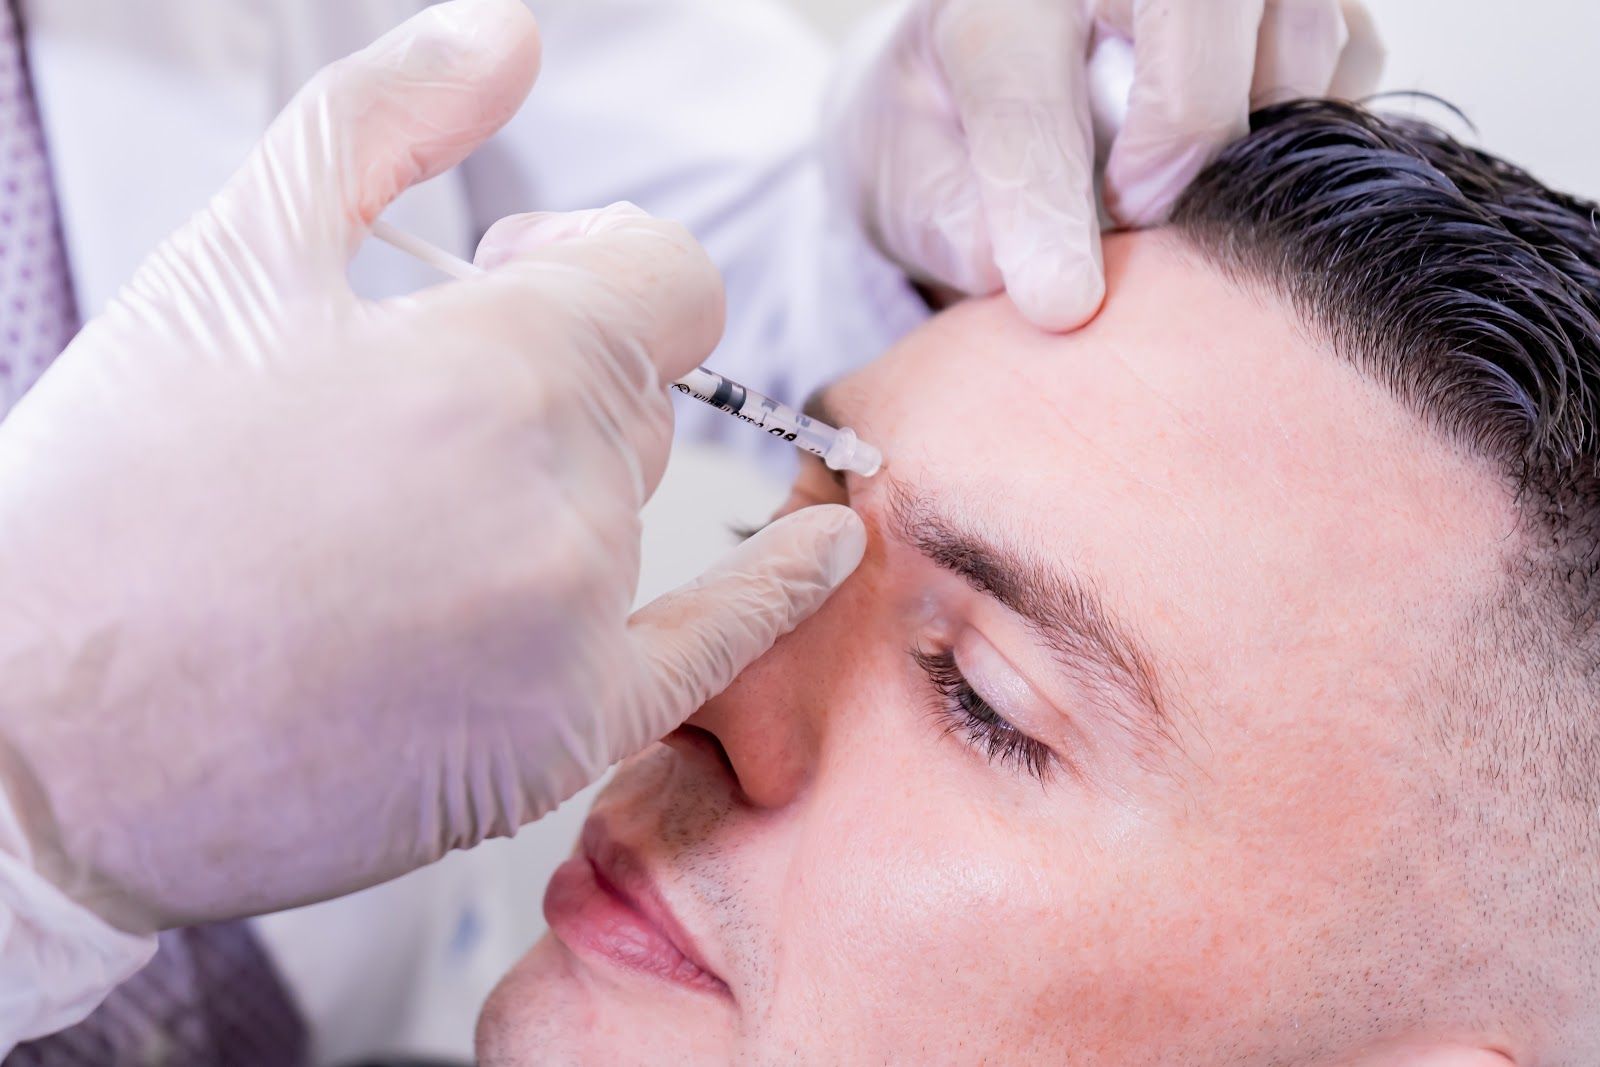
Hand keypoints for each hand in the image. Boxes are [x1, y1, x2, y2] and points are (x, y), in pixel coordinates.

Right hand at [0, 0, 864, 934]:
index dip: (591, 267)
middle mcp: (568, 506)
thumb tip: (508, 29)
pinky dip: (774, 592)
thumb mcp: (232, 256)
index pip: (669, 279)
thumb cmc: (114, 495)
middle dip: (558, 377)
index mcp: (505, 368)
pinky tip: (826, 549)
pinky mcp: (561, 739)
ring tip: (401, 519)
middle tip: (413, 408)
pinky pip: (715, 649)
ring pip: (638, 507)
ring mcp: (574, 635)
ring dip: (561, 485)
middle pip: (645, 398)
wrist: (31, 739)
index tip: (506, 282)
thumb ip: (386, 118)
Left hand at [824, 0, 1383, 329]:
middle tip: (1141, 214)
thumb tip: (1043, 283)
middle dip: (1183, 122)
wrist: (985, 77)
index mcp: (990, 1)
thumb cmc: (946, 138)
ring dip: (1253, 134)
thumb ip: (957, 227)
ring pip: (1296, 27)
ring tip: (1173, 189)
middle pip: (1199, 2)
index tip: (1061, 305)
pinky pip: (1350, 51)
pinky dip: (1305, 121)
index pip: (1026, 96)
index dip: (1047, 208)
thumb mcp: (913, 182)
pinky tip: (1234, 161)